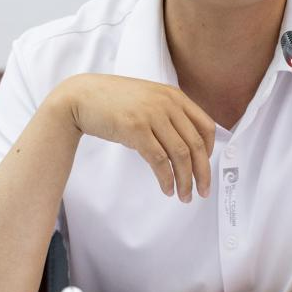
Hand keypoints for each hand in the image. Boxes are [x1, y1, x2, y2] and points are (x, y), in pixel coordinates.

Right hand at [54, 74, 215, 201]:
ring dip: (185, 180)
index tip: (206, 168)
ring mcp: (151, 115)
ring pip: (180, 155)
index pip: (206, 126)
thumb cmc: (113, 102)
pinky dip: (166, 178)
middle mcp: (167, 104)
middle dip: (202, 172)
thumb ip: (168, 115)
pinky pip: (159, 160)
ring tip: (184, 195)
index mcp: (174, 96)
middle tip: (203, 191)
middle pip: (196, 144)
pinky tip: (167, 189)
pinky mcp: (135, 129)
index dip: (211, 151)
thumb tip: (185, 146)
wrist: (81, 97)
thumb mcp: (148, 100)